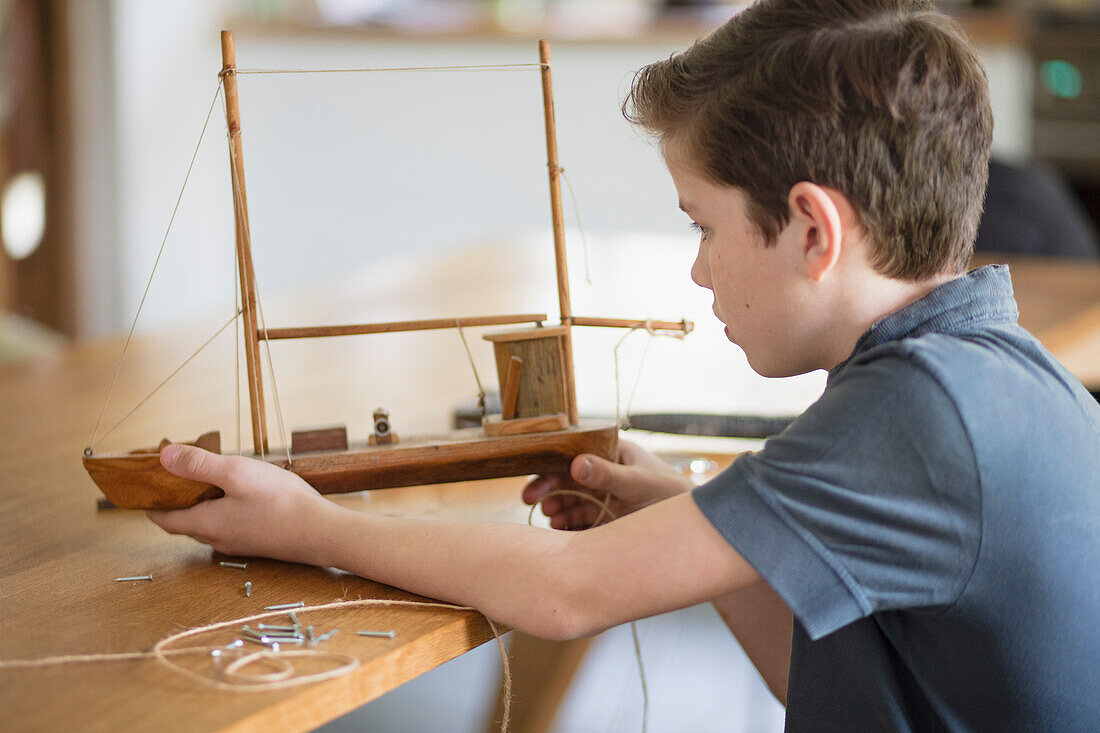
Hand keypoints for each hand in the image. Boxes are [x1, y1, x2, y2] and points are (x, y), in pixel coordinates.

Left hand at [145, 444, 335, 563]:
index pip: (163, 518)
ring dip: (202, 502)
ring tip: (211, 477)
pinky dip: (224, 508)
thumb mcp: (237, 474)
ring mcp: (239, 543)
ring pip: (208, 522)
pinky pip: (230, 524)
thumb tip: (163, 456)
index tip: (146, 483)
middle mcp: (217, 538)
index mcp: (206, 524)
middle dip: (177, 498)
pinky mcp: (257, 541)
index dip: (151, 502)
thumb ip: (199, 465)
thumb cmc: (281, 503)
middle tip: (178, 471)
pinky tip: (241, 493)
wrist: (324, 533)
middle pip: (185, 520)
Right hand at [522, 440, 692, 529]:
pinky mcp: (605, 520)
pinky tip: (563, 536)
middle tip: (536, 507)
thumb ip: (608, 474)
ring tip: (553, 524)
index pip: (571, 458)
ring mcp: (602, 497)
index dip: (549, 471)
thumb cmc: (671, 493)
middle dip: (549, 494)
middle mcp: (602, 474)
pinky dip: (569, 529)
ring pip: (570, 504)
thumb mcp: (638, 482)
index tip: (534, 488)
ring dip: (558, 512)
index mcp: (609, 454)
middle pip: (565, 482)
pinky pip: (580, 524)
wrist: (696, 527)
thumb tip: (576, 464)